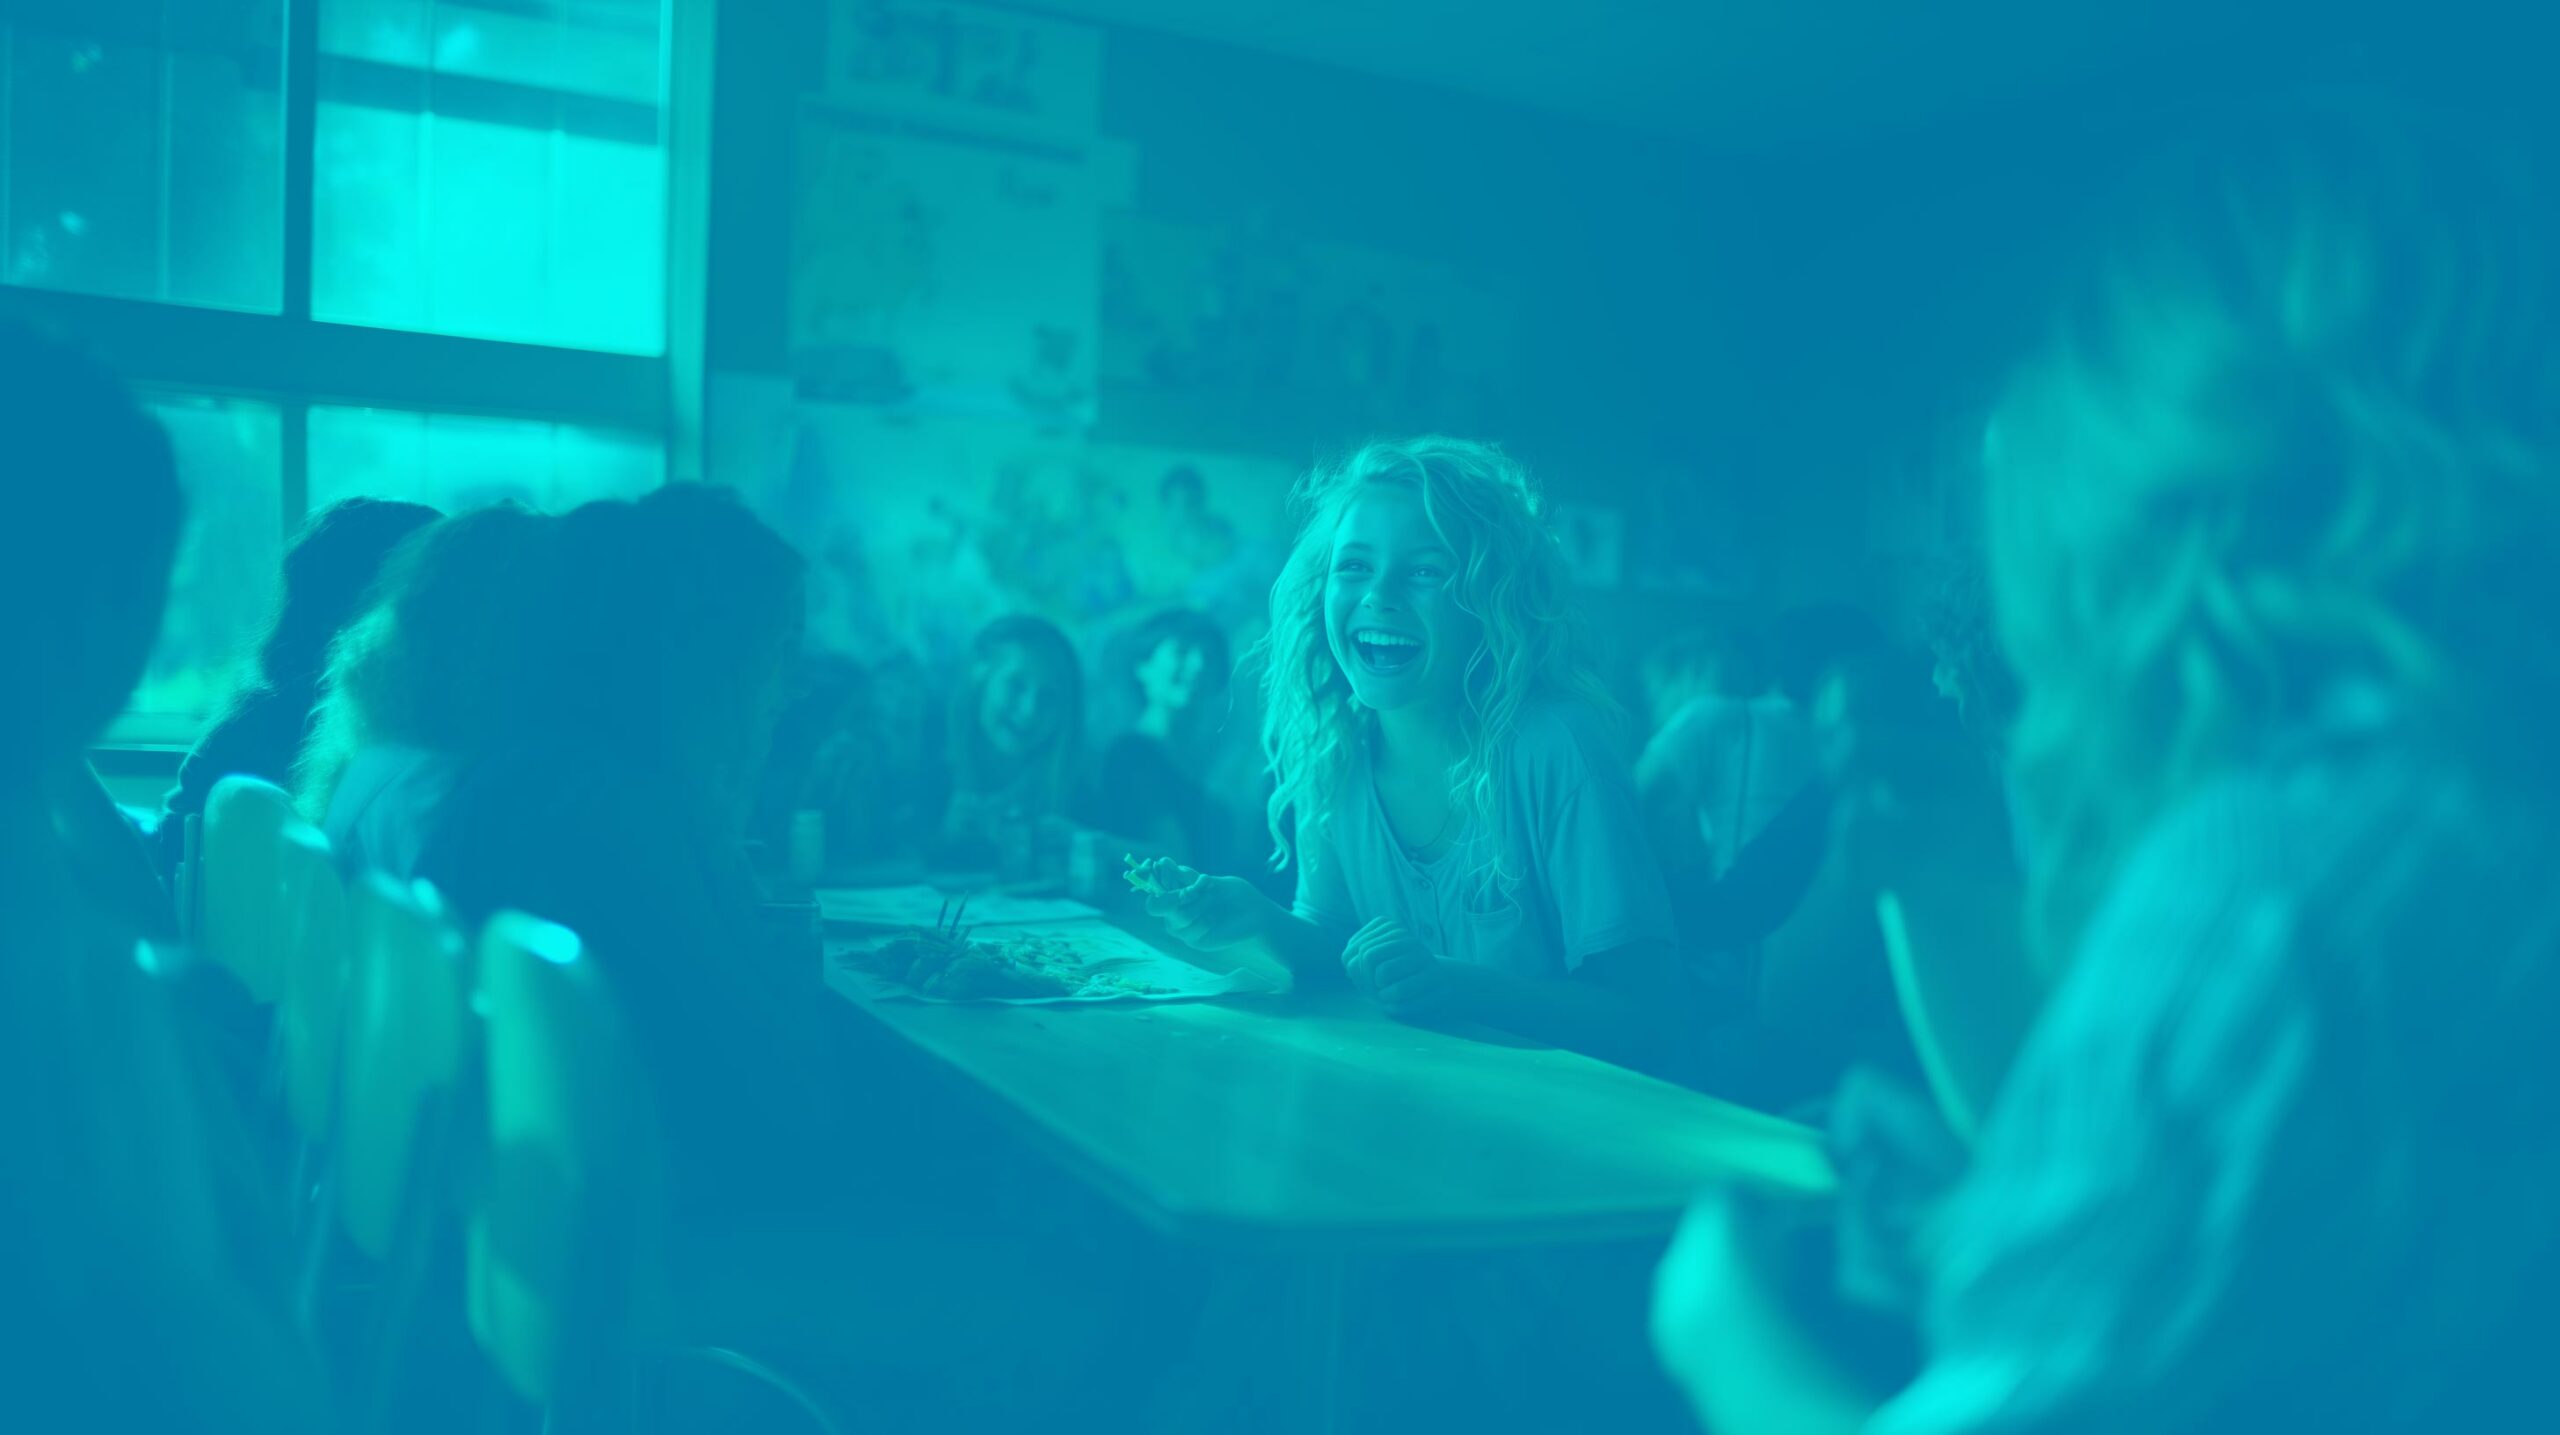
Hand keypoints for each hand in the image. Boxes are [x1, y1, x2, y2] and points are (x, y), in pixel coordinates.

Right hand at [1143, 872, 1269, 951]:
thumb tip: (1163, 862)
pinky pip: (1190, 931)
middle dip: (1173, 896)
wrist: (1257, 913)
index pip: (1153, 890)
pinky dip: (1204, 920)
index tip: (1160, 869)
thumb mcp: (1212, 882)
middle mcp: (1175, 913)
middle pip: (1156, 907)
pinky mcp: (1195, 941)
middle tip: (1194, 890)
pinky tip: (1215, 917)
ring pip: (1176, 918)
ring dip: (1197, 904)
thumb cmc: (1235, 895)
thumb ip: (1188, 877)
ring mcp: (1184, 929)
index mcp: (1177, 896)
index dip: (1151, 881)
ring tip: (1212, 898)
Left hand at [1341, 918, 1454, 1014]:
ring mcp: (1422, 954)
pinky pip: (1399, 990)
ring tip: (1386, 995)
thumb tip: (1351, 967)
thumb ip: (1354, 963)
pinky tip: (1394, 1004)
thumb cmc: (1393, 979)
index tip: (1366, 979)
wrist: (1433, 988)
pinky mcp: (1434, 975)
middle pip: (1368, 957)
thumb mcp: (1370, 967)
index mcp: (1389, 926)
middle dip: (1366, 980)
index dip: (1355, 970)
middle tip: (1376, 991)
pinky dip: (1390, 1003)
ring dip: (1378, 991)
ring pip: (1383, 972)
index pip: (1356, 949)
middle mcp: (1407, 937)